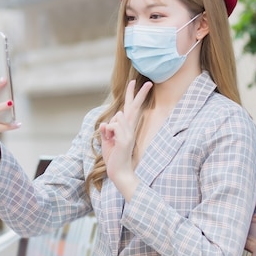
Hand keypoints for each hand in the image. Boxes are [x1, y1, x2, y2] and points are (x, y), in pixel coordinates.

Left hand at [99, 80, 152, 199]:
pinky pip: (114, 125)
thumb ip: (107, 130)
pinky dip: (108, 132)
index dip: (131, 95)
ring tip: (111, 140)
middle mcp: (130, 129)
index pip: (129, 108)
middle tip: (148, 82)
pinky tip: (111, 141)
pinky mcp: (125, 139)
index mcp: (126, 128)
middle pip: (133, 107)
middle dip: (139, 94)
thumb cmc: (113, 157)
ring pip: (117, 117)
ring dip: (109, 128)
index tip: (133, 82)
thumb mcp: (107, 140)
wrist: (119, 172)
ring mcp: (129, 133)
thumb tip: (107, 122)